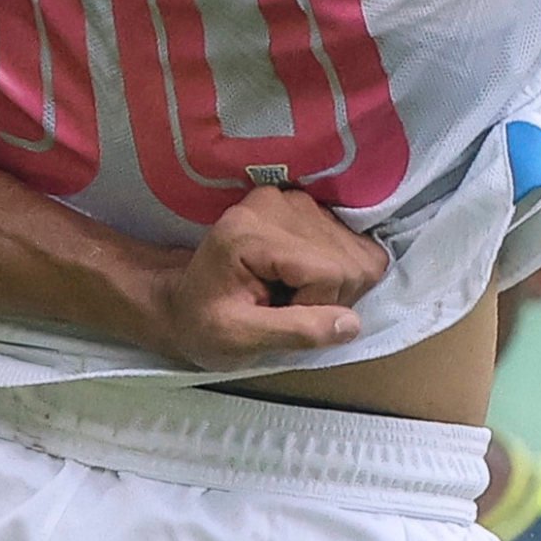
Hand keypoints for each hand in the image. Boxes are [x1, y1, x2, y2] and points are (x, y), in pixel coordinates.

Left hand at [149, 186, 387, 366]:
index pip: (328, 270)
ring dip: (335, 283)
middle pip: (350, 259)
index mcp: (250, 232)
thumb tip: (352, 324)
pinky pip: (351, 240)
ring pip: (357, 251)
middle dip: (330, 295)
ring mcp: (294, 199)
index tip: (281, 317)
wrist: (183, 302)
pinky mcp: (306, 203)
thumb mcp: (239, 340)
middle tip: (288, 308)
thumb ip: (295, 331)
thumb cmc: (204, 325)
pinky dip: (337, 268)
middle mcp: (276, 204)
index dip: (318, 305)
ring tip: (291, 293)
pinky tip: (302, 278)